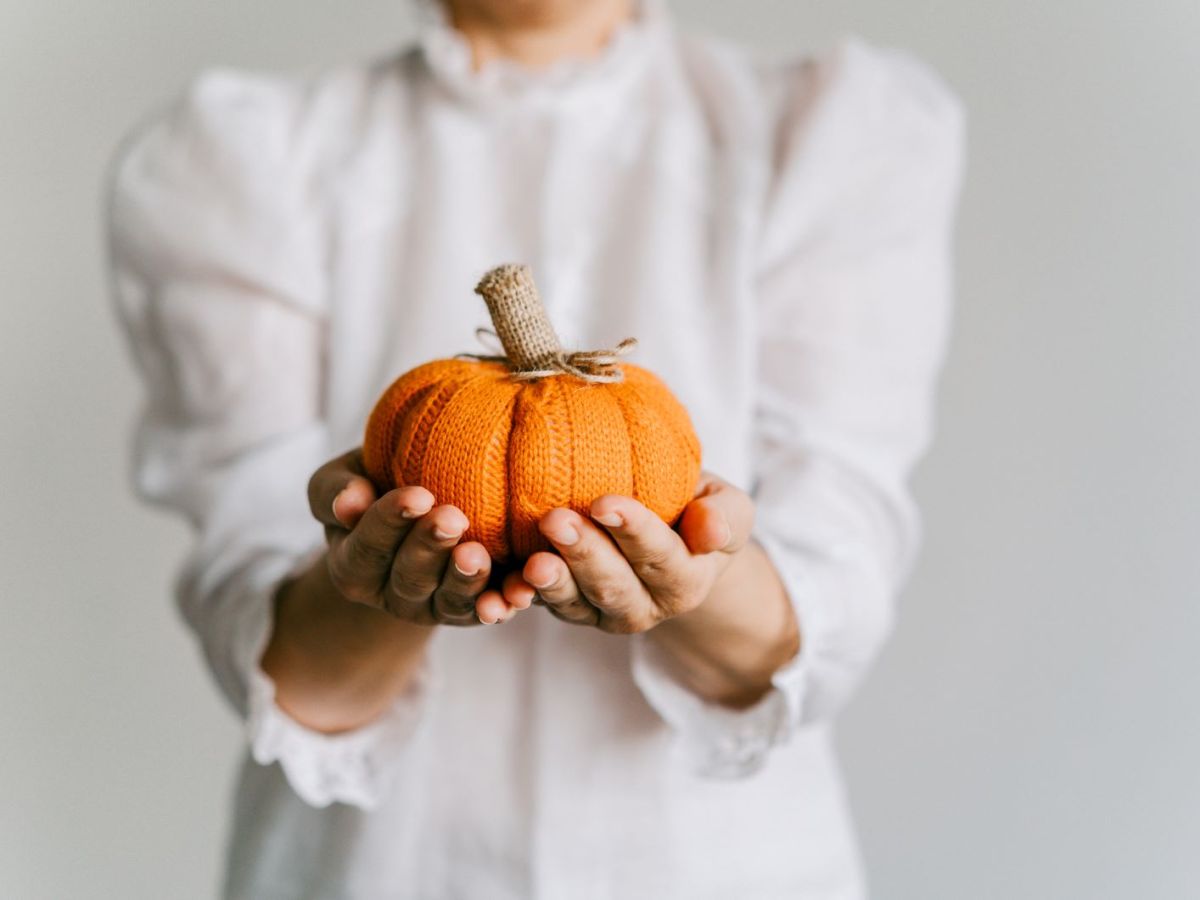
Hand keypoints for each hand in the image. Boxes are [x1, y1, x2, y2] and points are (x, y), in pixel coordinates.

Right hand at [308, 448, 527, 625]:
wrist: (415, 510)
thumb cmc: (376, 484)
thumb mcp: (343, 480)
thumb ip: (335, 490)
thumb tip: (349, 501)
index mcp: (354, 566)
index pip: (367, 547)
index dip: (389, 522)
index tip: (417, 495)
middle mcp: (392, 594)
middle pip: (409, 577)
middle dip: (430, 547)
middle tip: (453, 517)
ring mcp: (433, 607)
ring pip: (449, 601)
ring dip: (466, 579)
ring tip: (478, 553)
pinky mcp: (471, 610)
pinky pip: (487, 611)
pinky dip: (502, 604)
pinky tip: (519, 593)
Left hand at [500, 473, 754, 632]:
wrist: (672, 537)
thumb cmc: (696, 508)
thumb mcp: (726, 506)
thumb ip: (725, 518)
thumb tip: (713, 531)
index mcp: (685, 581)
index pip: (661, 557)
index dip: (634, 532)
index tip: (606, 502)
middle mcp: (644, 606)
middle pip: (612, 585)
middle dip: (583, 554)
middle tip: (555, 519)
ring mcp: (602, 613)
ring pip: (574, 603)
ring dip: (550, 583)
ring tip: (530, 561)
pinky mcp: (568, 608)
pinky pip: (541, 606)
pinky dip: (517, 599)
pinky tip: (500, 587)